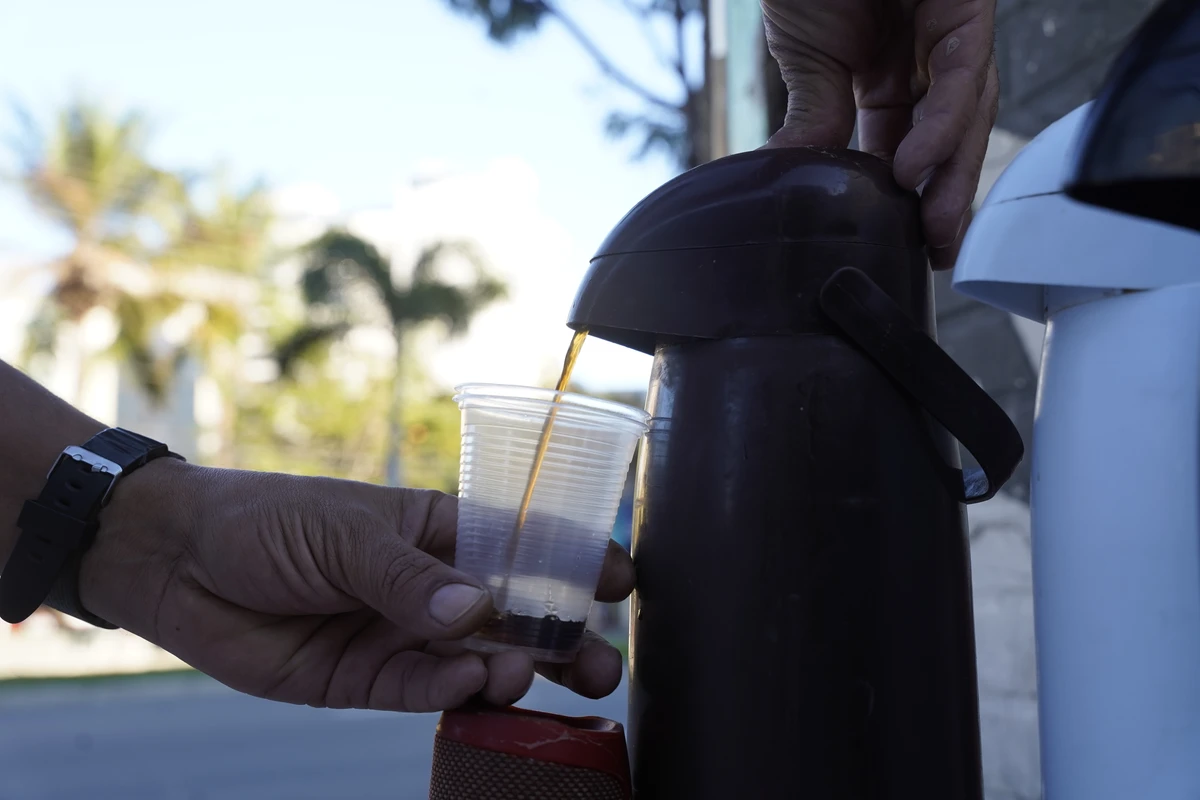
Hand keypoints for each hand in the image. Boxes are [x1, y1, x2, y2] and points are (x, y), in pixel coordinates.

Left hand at [77, 459, 632, 711]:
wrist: (177, 563)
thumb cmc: (266, 519)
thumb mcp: (346, 531)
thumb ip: (411, 575)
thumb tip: (478, 611)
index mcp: (438, 530)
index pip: (520, 545)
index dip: (573, 562)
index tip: (619, 582)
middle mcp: (431, 586)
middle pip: (513, 616)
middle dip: (560, 640)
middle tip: (600, 664)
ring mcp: (403, 635)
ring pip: (478, 661)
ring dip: (514, 671)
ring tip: (530, 674)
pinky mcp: (368, 680)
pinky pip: (425, 691)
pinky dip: (454, 690)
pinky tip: (474, 683)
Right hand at [761, 0, 998, 268]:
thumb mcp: (804, 56)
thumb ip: (815, 116)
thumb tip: (796, 177)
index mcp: (890, 69)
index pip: (905, 140)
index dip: (905, 193)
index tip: (899, 242)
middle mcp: (928, 53)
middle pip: (948, 135)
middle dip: (941, 196)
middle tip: (930, 254)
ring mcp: (951, 27)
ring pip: (968, 111)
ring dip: (949, 173)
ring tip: (929, 227)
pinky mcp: (967, 3)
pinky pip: (963, 69)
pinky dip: (941, 120)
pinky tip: (913, 163)